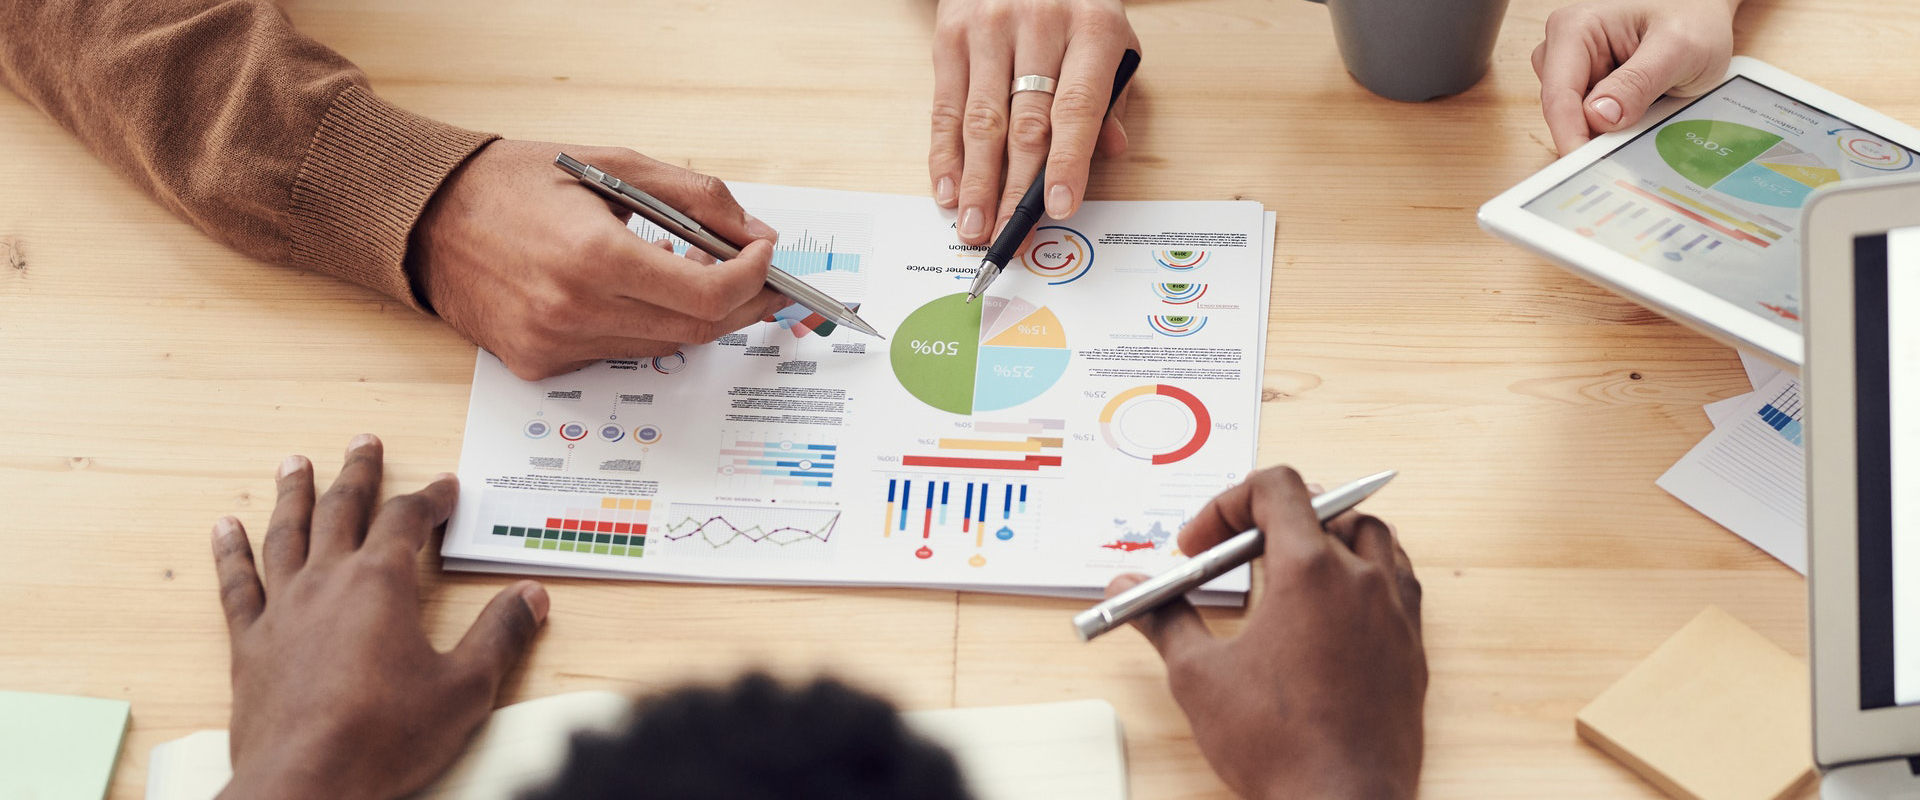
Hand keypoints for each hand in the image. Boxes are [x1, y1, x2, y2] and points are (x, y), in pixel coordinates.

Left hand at [211, 435, 549, 799]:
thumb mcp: (465, 688)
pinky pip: (237, 584)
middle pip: (343, 510)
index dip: (431, 498)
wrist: (306, 784)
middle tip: (364, 442)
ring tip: (296, 462)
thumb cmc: (384, 738)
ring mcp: (282, 610)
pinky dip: (231, 552)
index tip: (446, 487)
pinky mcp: (249, 644)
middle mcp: (327, 583)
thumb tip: (530, 597)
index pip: (409, 520)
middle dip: (359, 473)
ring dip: (294, 494)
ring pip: (286, 534)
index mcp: (381, 585)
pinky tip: (224, 528)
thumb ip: (500, 636)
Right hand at [410, 140, 788, 379]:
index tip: (765, 256)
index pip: (708, 295)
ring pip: (661, 346)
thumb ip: (695, 198)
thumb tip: (754, 234)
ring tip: (691, 271)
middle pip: (696, 329)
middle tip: (757, 275)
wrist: (425, 216)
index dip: (753, 279)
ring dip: (692, 313)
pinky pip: (617, 354)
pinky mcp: (539, 365)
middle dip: (741, 302)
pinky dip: (642, 325)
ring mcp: (554, 346)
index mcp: (593, 257)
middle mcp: (573, 311)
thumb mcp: (613, 164)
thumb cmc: (514, 182)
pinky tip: (631, 291)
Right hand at [930, 0, 1137, 244]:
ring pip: (982, 121)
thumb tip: (1108, 152)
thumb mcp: (1111, 39)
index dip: (1068, 163)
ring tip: (974, 225)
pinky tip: (948, 189)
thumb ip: (1110, 97)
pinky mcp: (951, 36)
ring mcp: (989, 29)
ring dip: (976, 182)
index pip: (1078, 108)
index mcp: (1091, 28)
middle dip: (1016, 189)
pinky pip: (945, 106)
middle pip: (1026, 124)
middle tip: (1009, 235)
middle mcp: (1039, 25)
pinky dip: (945, 154)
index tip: (1060, 207)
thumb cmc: (1072, 7)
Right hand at [1106, 467, 1425, 799]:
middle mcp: (1362, 579)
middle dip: (1267, 521)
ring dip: (1326, 536)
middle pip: (1320, 507)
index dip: (1227, 504)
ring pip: (1370, 535)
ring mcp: (1395, 611)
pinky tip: (1333, 607)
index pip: (1276, 488)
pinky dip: (1364, 573)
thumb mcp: (1199, 677)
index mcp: (1310, 571)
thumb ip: (1164, 618)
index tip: (1200, 545)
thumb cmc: (1280, 746)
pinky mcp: (1412, 645)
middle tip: (1232, 559)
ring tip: (1287, 570)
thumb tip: (1128, 589)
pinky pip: (1398, 579)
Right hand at [1533, 0, 1739, 154]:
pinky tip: (1645, 108)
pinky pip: (1593, 118)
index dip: (1571, 137)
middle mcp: (1565, 47)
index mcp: (1574, 29)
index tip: (1585, 168)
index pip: (1559, 96)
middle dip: (1595, 132)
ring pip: (1577, 118)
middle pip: (1563, 111)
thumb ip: (1638, 82)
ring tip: (1652, 106)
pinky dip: (1618, 124)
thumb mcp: (1679, 48)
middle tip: (1638, 138)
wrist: (1707, 8)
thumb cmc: (1695, 14)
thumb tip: (1599, 117)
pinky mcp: (1589, 83)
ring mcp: (1576, 67)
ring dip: (1610, 127)